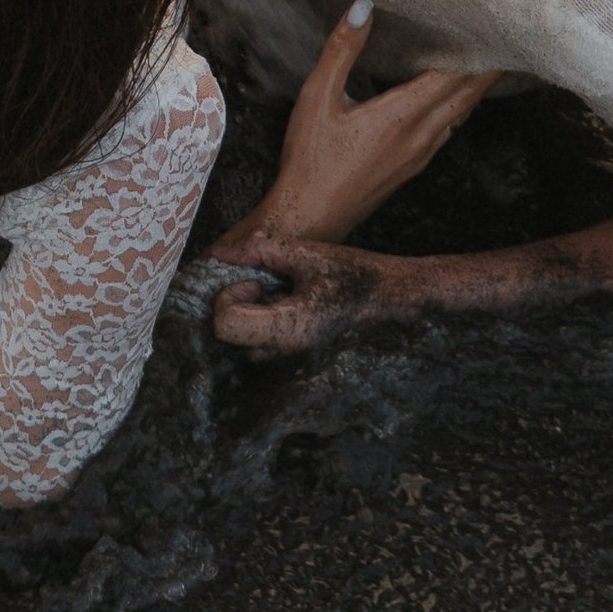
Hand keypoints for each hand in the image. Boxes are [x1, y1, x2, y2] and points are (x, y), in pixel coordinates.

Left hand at [210, 236, 393, 355]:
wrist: (392, 303)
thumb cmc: (354, 277)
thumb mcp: (307, 254)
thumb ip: (260, 249)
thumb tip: (220, 252)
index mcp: (287, 329)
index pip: (226, 325)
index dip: (229, 296)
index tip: (255, 281)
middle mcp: (286, 354)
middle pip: (231, 336)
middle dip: (239, 304)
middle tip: (269, 285)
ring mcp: (292, 363)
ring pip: (246, 344)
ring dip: (253, 315)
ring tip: (284, 295)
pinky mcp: (298, 361)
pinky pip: (266, 346)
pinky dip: (266, 324)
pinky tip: (292, 307)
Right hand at [232, 2, 499, 246]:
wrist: (311, 219)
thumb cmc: (311, 158)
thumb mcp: (318, 96)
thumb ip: (342, 49)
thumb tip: (363, 6)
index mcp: (401, 115)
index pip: (453, 77)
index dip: (477, 53)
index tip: (496, 30)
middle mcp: (419, 136)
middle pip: (465, 97)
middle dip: (486, 69)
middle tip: (505, 41)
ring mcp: (418, 156)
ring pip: (459, 116)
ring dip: (475, 91)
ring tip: (488, 66)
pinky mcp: (411, 168)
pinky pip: (446, 132)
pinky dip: (458, 110)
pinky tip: (453, 104)